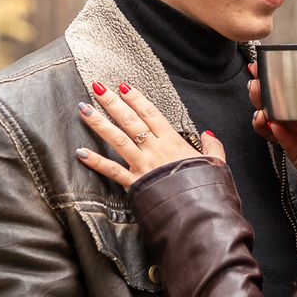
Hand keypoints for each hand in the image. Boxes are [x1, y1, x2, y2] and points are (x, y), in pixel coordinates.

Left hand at [75, 83, 221, 189]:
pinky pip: (112, 170)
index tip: (123, 86)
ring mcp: (143, 165)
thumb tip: (208, 135)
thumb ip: (212, 147)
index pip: (151, 114)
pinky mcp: (135, 183)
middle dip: (112, 102)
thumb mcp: (215, 163)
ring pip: (118, 139)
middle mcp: (155, 149)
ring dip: (99, 123)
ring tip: (84, 109)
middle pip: (130, 120)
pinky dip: (96, 162)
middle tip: (97, 87)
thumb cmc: (205, 187)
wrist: (199, 210)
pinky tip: (81, 153)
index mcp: (173, 142)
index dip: (136, 98)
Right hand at [250, 69, 296, 185]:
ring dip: (263, 116)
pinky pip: (285, 143)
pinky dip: (279, 135)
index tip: (258, 66)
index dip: (270, 78)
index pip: (285, 90)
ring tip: (261, 110)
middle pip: (271, 105)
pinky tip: (275, 126)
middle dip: (259, 94)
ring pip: (271, 125)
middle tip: (256, 84)